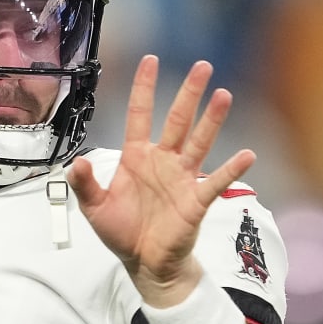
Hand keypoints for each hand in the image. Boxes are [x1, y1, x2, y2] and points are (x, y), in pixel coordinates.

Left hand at [66, 56, 254, 306]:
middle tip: (202, 67)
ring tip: (223, 96)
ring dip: (211, 120)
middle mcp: (162, 161)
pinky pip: (217, 181)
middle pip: (177, 120)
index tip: (150, 60)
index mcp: (136, 157)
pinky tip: (247, 155)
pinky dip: (232, 169)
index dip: (144, 88)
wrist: (144, 263)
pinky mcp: (196, 200)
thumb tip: (75, 163)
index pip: (139, 114)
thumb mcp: (94, 208)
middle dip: (189, 94)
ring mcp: (182, 178)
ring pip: (199, 142)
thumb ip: (84, 184)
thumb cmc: (122, 232)